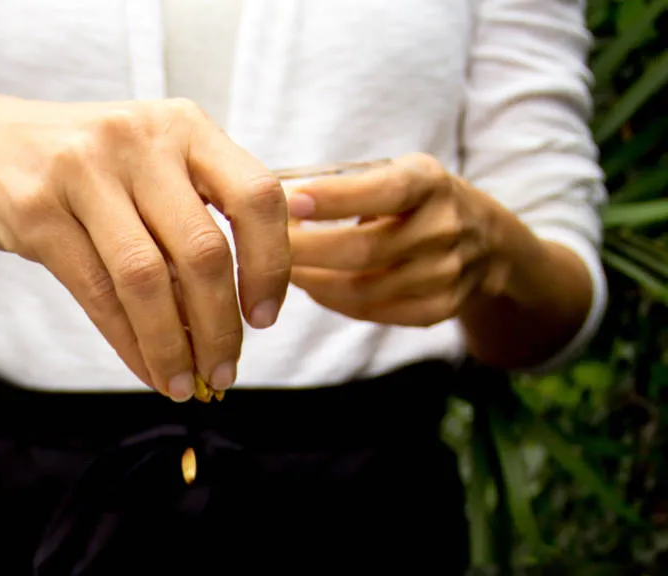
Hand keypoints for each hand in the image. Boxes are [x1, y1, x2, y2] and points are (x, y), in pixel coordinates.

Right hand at [0, 95, 290, 399]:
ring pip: (146, 279)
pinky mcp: (36, 210)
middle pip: (202, 250)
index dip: (271, 264)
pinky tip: (146, 368)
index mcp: (184, 125)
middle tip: (225, 371)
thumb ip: (197, 214)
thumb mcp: (150, 162)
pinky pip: (95, 293)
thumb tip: (243, 312)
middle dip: (221, 327)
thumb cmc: (87, 164)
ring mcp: (82, 171)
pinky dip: (128, 343)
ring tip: (184, 383)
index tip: (264, 316)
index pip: (256, 196)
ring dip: (172, 345)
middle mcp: (139, 140)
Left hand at [286, 153, 505, 326]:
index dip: (337, 198)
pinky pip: (371, 311)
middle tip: (261, 246)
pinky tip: (311, 286)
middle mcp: (444, 229)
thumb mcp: (401, 174)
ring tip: (277, 270)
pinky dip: (332, 300)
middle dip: (305, 250)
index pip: (385, 191)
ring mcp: (445, 274)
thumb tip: (273, 199)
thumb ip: (350, 186)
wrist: (489, 245)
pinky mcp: (438, 309)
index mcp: (431, 184)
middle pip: (363, 250)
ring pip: (361, 288)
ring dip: (311, 280)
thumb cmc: (418, 202)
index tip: (291, 201)